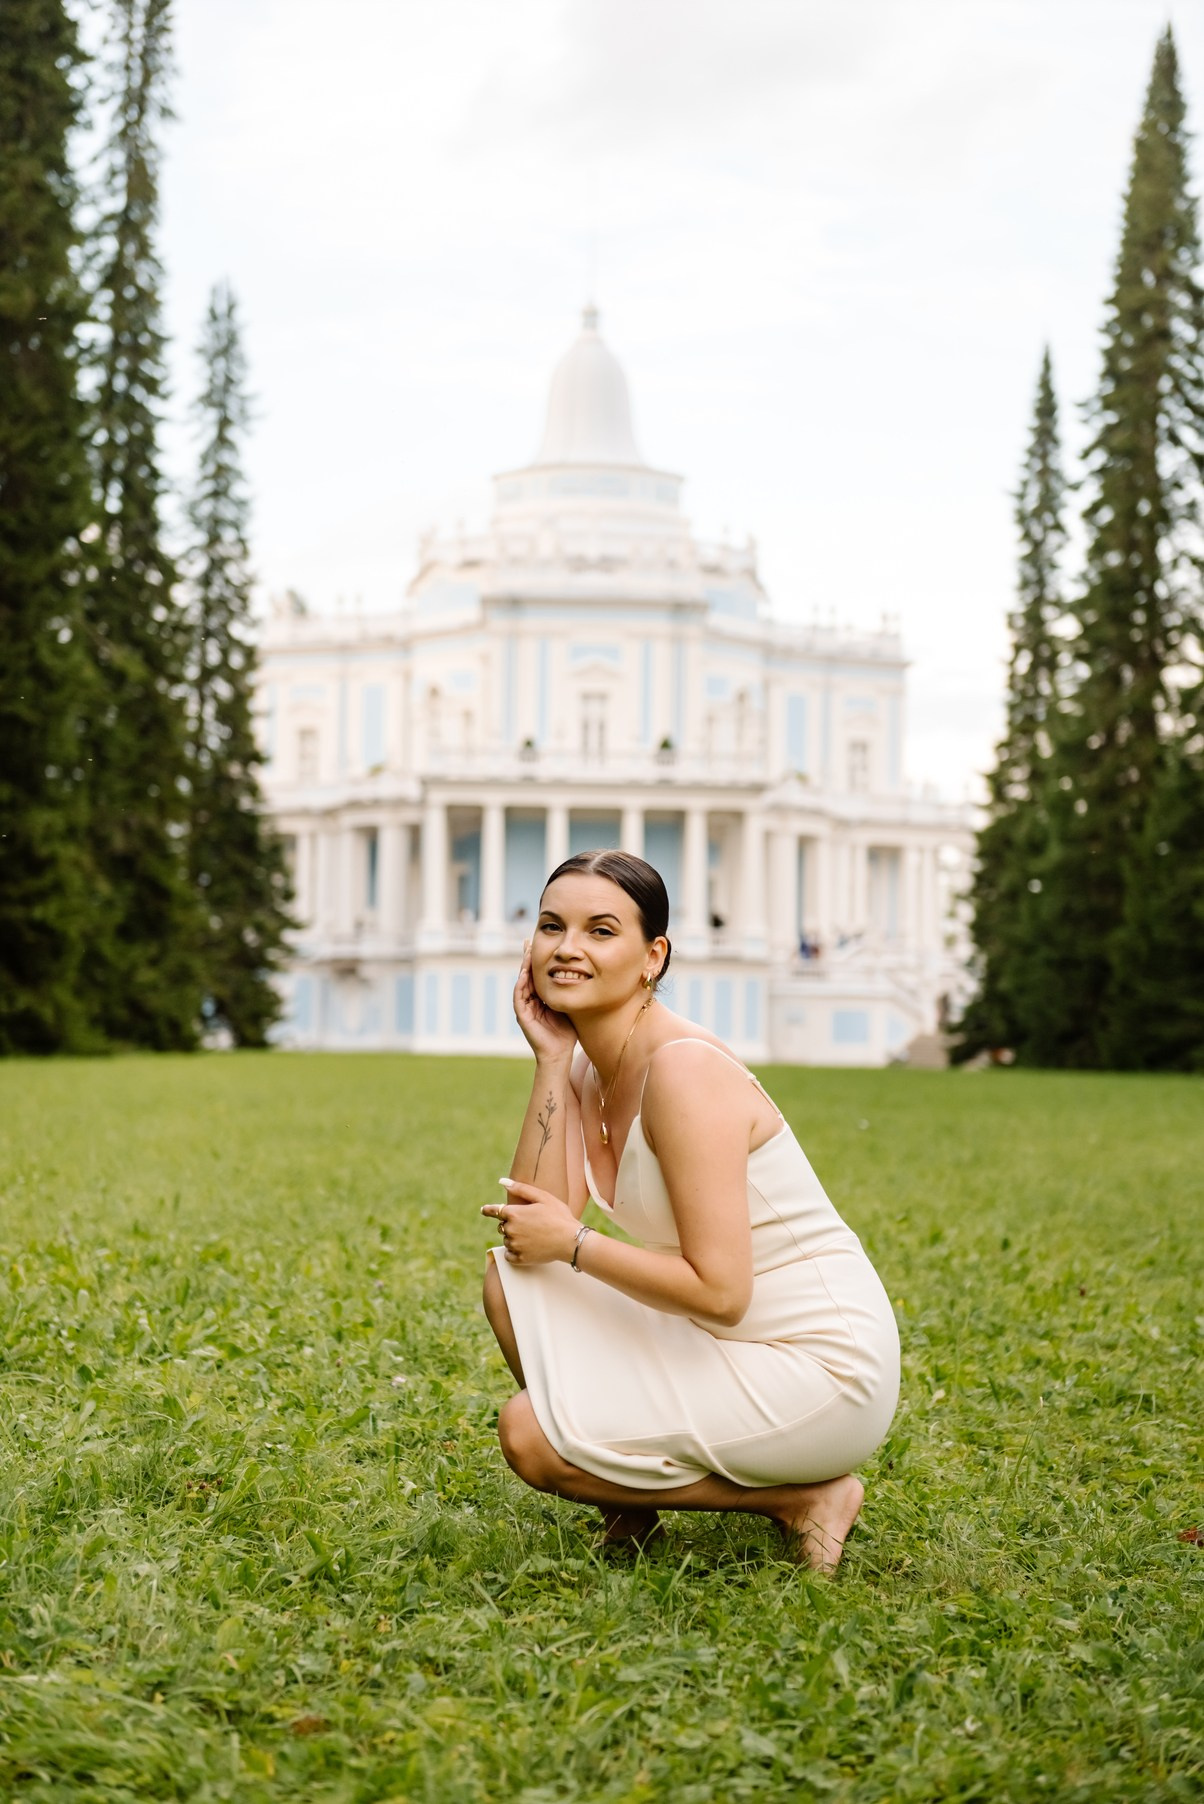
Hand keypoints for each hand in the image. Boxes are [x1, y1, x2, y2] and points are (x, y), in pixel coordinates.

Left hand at [482, 1179, 578, 1264]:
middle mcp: (511, 1230)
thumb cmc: (559, 1216)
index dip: (488, 1210)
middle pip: (503, 1226)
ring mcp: (515, 1245)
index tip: (484, 1210)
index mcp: (514, 1213)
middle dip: (512, 1224)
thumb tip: (502, 1181)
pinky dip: (515, 1252)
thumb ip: (520, 1188)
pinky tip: (528, 1247)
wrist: (571, 1240)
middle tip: (530, 1224)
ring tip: (534, 1236)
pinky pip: (509, 1255)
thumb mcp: (542, 1197)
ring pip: (507, 1240)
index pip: (494, 1211)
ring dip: (515, 1238)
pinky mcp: (520, 1259)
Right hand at [512, 941, 576, 1062]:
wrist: (560, 1053)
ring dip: (523, 967)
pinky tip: (524, 973)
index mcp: (540, 998)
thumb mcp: (568, 1005)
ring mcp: (525, 1008)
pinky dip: (521, 984)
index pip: (536, 975)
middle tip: (528, 941)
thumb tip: (580, 975)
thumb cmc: (566, 1032)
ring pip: (521, 983)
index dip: (537, 960)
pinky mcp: (522, 1016)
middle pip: (526, 975)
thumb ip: (568, 992)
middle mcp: (530, 1001)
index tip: (539, 943)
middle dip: (527, 958)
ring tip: (526, 952)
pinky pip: (519, 997)